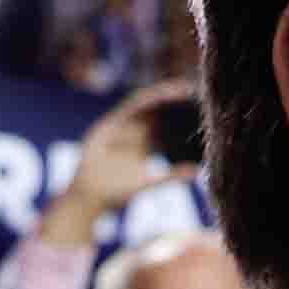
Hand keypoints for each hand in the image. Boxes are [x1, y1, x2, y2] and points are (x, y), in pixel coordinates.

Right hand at [34, 77, 193, 249]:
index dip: (181, 114)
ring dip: (159, 96)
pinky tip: (155, 97)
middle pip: (157, 110)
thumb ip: (170, 177)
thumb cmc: (116, 194)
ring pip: (143, 106)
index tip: (199, 106)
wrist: (89, 198)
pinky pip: (126, 110)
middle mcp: (134, 133)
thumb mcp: (148, 183)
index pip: (167, 124)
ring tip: (178, 89)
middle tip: (194, 90)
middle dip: (173, 99)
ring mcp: (120, 128)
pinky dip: (140, 103)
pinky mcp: (107, 126)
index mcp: (146, 144)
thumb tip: (195, 173)